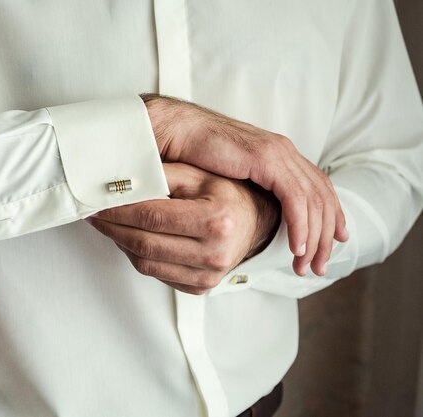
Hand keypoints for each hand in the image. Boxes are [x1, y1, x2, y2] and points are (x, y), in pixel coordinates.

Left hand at [87, 163, 280, 294]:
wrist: (255, 222)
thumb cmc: (226, 193)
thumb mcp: (198, 174)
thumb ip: (162, 174)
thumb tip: (121, 180)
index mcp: (216, 220)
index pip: (151, 217)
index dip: (117, 210)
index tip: (96, 202)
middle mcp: (214, 253)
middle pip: (144, 243)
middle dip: (111, 227)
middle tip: (93, 213)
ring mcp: (208, 275)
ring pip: (145, 263)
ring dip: (120, 243)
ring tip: (107, 225)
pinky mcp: (200, 287)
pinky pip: (156, 274)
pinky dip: (137, 256)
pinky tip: (129, 239)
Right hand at [142, 94, 347, 275]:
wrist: (176, 132)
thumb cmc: (192, 155)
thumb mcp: (228, 178)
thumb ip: (246, 190)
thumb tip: (250, 214)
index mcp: (277, 154)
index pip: (317, 187)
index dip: (330, 215)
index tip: (334, 241)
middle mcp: (283, 151)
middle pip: (322, 196)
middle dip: (326, 235)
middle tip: (320, 266)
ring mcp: (277, 153)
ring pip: (313, 201)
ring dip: (314, 237)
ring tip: (305, 265)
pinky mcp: (266, 159)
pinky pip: (294, 199)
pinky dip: (299, 226)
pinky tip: (296, 248)